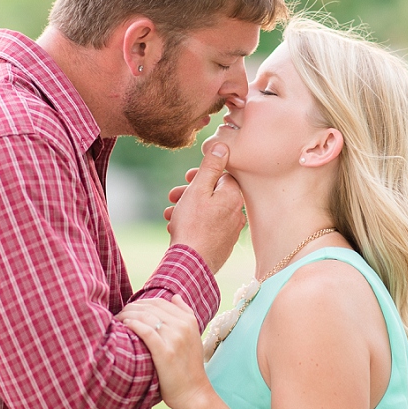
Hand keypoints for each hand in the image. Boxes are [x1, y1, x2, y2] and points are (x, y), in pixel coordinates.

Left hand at [119, 294, 210, 408]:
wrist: (193, 393)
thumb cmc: (188, 366)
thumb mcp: (193, 337)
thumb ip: (186, 314)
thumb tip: (176, 296)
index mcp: (189, 321)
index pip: (160, 302)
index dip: (141, 302)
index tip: (130, 309)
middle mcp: (182, 327)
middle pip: (150, 307)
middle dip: (131, 307)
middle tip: (119, 314)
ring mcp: (174, 339)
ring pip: (145, 316)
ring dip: (127, 314)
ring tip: (118, 320)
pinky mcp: (164, 352)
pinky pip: (145, 330)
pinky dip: (132, 324)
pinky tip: (124, 325)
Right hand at [165, 141, 245, 271]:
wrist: (191, 263)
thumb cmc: (192, 224)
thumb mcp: (197, 189)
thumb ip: (211, 166)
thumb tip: (223, 145)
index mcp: (234, 196)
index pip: (223, 175)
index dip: (202, 175)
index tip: (186, 178)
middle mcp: (237, 213)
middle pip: (214, 194)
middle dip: (191, 192)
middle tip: (173, 196)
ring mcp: (231, 231)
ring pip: (209, 211)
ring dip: (188, 208)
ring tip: (169, 214)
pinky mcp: (223, 244)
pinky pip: (209, 226)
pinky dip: (194, 223)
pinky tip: (177, 227)